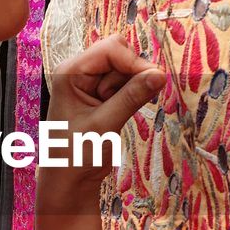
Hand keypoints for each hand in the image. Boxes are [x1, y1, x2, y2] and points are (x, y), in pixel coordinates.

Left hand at [46, 35, 164, 189]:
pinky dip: (131, 95)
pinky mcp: (101, 96)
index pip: (110, 49)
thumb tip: (161, 75)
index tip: (155, 80)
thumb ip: (132, 97)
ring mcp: (90, 83)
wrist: (68, 181)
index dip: (134, 61)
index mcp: (70, 72)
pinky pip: (125, 85)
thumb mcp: (105, 125)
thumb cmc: (76, 154)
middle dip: (132, 75)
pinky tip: (123, 113)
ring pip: (125, 70)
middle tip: (131, 102)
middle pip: (119, 55)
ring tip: (118, 114)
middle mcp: (79, 72)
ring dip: (132, 88)